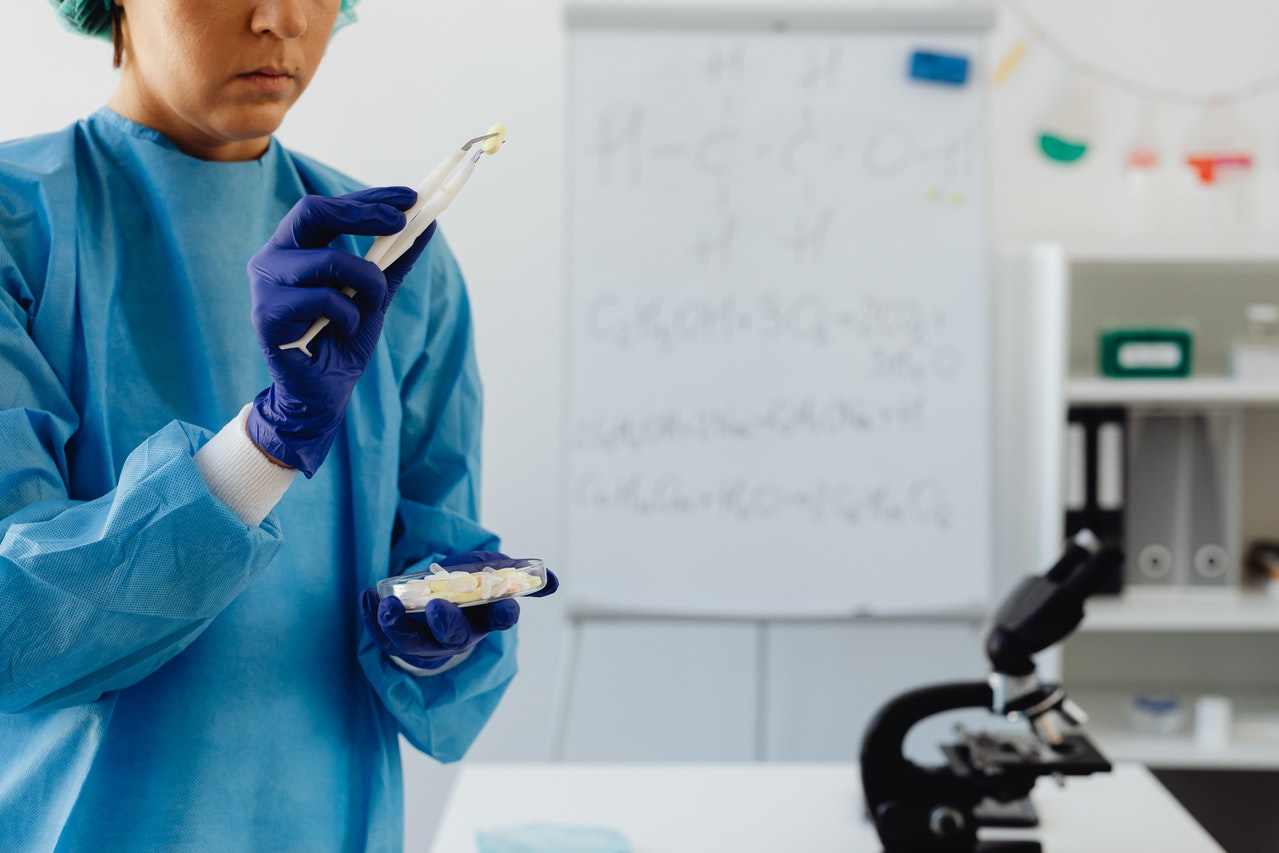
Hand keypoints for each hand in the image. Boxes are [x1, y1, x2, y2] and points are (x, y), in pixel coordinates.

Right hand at [246, 186, 436, 476]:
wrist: (322, 392)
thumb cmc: (342, 340)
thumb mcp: (376, 294)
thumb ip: (394, 260)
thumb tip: (429, 223)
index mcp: (295, 248)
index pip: (327, 207)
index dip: (368, 197)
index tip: (410, 197)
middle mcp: (273, 258)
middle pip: (312, 211)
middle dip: (363, 212)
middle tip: (402, 222)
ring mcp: (265, 285)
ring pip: (330, 259)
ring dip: (368, 281)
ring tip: (372, 305)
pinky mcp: (267, 315)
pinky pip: (322, 299)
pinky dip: (348, 315)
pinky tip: (343, 331)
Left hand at [360, 551, 559, 669]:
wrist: (438, 602)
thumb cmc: (471, 586)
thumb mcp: (498, 573)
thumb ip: (522, 575)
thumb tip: (552, 580)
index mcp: (485, 618)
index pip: (498, 620)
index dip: (503, 614)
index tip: (506, 608)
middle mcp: (457, 634)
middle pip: (453, 637)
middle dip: (445, 624)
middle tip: (436, 607)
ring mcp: (424, 640)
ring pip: (412, 643)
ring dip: (399, 626)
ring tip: (387, 606)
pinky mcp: (396, 638)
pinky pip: (381, 635)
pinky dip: (371, 618)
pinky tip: (367, 596)